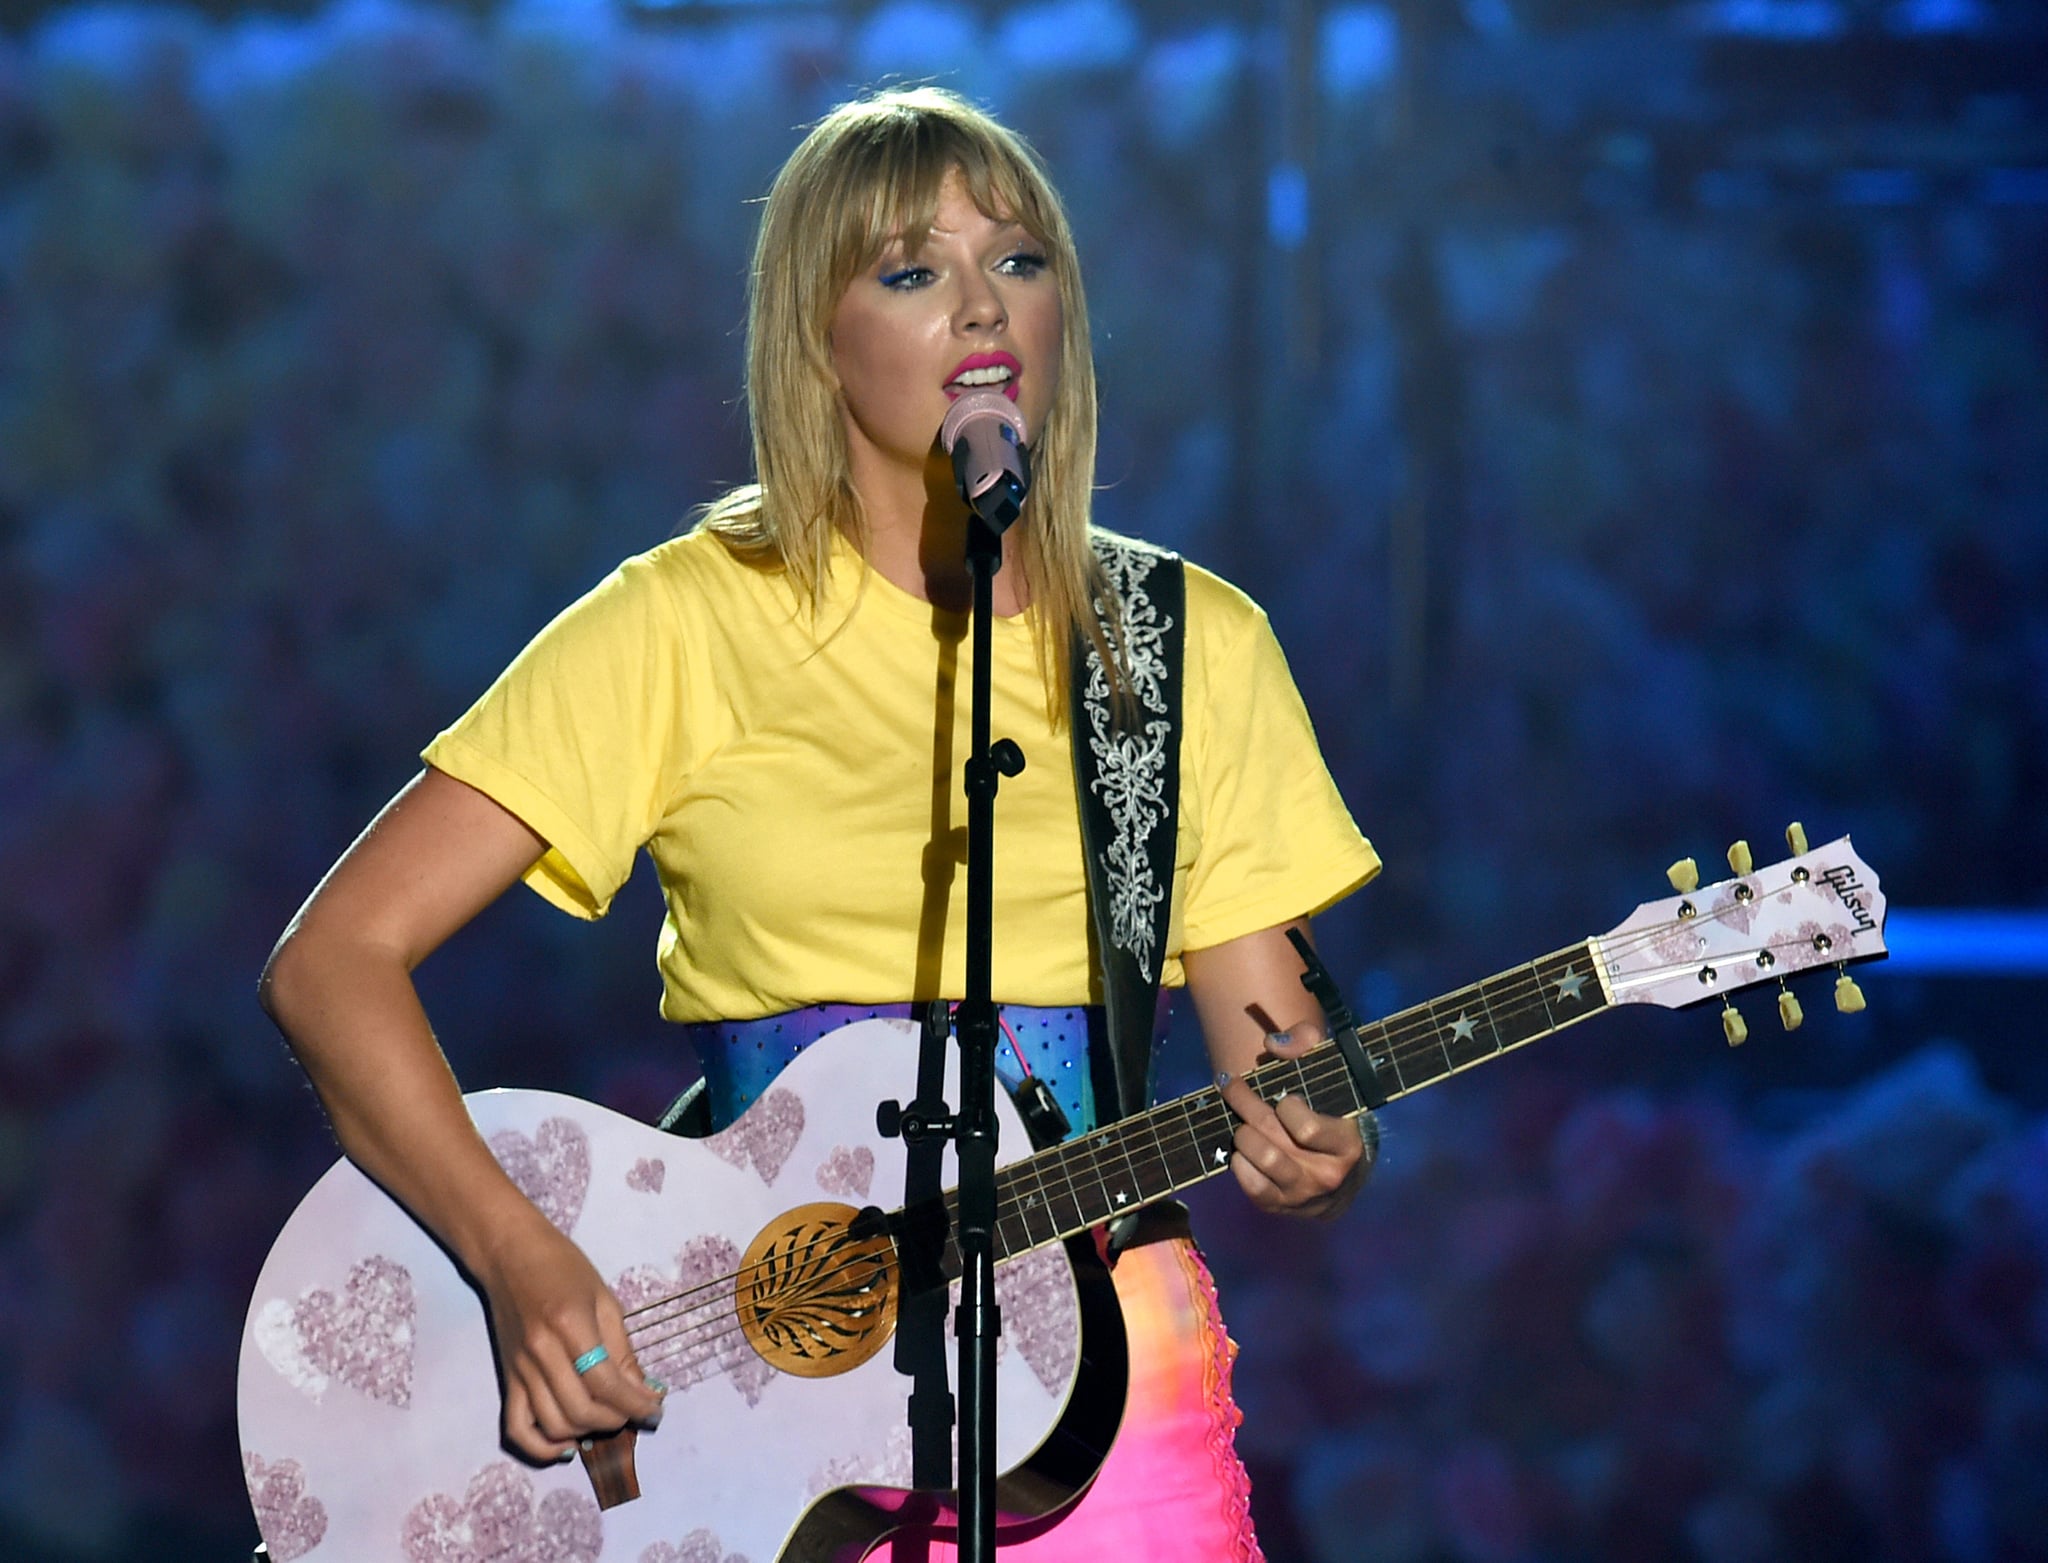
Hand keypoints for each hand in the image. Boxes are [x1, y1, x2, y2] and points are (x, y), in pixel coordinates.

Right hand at [473, 1212, 665, 1461]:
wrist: (510, 1254)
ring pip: (554, 1425)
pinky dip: (541, 1447)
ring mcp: (519, 1370)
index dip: (636, 1403)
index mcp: (571, 1325)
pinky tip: (567, 1444)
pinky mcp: (506, 1379)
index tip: (656, 1408)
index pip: (607, 1384)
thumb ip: (622, 1349)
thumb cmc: (563, 1267)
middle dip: (616, 1419)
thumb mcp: (604, 1299)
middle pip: (581, 1411)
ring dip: (587, 1432)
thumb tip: (644, 1391)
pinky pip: (516, 1429)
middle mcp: (541, 1353)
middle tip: (635, 1410)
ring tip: (608, 1418)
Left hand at [1217, 1020, 1376, 1220]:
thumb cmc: (1331, 1116)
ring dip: (1242, 1135)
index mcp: (1347, 1145)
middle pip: (1270, 1138)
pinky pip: (1248, 1183)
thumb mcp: (1329, 1076)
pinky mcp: (1278, 1207)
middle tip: (1231, 1085)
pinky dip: (1239, 1163)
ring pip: (1257, 1159)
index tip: (1286, 1097)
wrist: (1341, 1176)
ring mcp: (1302, 1196)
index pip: (1305, 1127)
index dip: (1287, 1107)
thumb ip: (1306, 1044)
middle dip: (1245, 1104)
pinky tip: (1244, 1151)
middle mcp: (1327, 1175)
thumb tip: (1273, 1043)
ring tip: (1244, 1123)